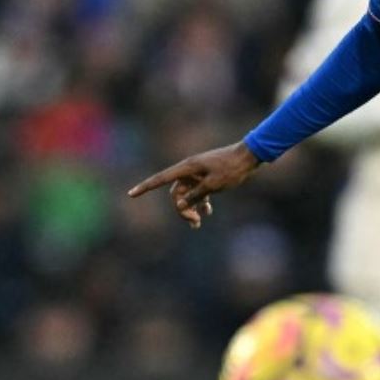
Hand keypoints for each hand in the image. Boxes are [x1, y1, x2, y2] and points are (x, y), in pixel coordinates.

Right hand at [127, 141, 260, 227]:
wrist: (249, 157)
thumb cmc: (231, 169)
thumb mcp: (213, 186)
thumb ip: (195, 196)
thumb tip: (180, 204)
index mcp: (187, 168)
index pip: (160, 179)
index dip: (145, 187)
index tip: (131, 194)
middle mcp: (189, 170)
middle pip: (175, 193)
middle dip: (181, 209)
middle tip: (195, 222)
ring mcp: (197, 174)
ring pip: (186, 194)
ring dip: (190, 208)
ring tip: (199, 222)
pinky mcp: (206, 177)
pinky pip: (197, 192)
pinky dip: (200, 202)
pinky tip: (207, 212)